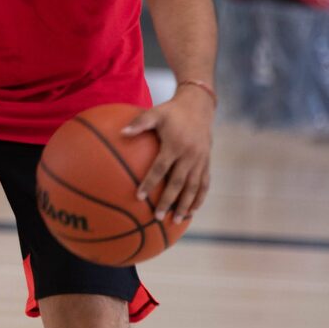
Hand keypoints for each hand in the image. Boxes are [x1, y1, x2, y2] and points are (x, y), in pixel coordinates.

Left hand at [121, 88, 213, 224]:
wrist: (199, 106)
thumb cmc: (171, 111)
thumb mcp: (155, 113)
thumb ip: (139, 123)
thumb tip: (121, 133)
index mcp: (175, 145)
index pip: (161, 168)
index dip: (150, 182)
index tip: (139, 197)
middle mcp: (190, 155)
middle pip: (178, 182)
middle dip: (168, 201)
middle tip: (157, 216)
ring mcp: (200, 160)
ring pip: (193, 187)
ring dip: (185, 205)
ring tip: (176, 221)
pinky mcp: (207, 162)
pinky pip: (205, 184)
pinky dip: (199, 198)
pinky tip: (192, 211)